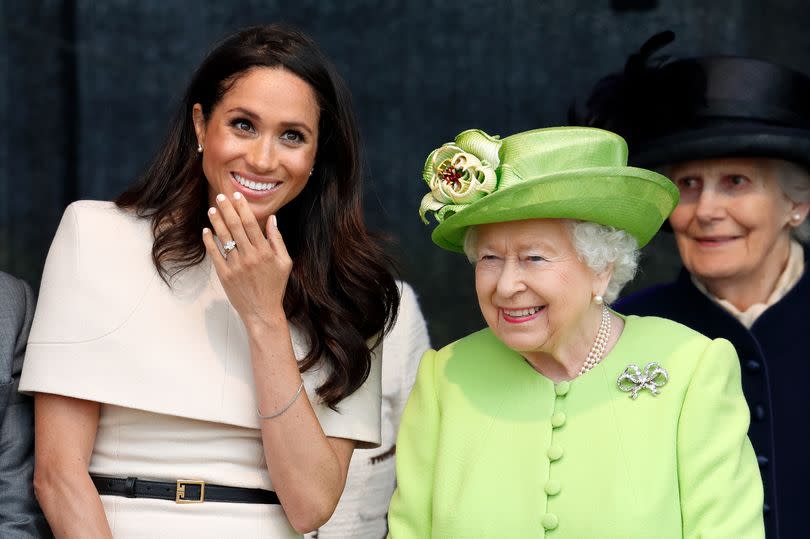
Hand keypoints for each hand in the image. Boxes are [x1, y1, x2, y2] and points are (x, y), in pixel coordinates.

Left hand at [202, 193, 291, 329]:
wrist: (263, 311)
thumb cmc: (275, 286)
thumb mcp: (285, 262)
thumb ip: (277, 239)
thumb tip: (272, 219)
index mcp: (265, 252)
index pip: (251, 224)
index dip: (243, 208)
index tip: (237, 196)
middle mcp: (250, 257)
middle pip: (236, 227)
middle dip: (227, 210)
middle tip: (220, 196)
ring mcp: (236, 266)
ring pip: (224, 239)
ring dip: (217, 222)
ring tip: (212, 209)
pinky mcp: (225, 276)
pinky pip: (215, 255)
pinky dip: (210, 242)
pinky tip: (206, 231)